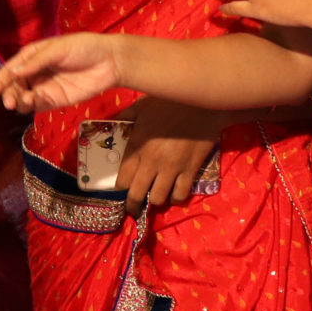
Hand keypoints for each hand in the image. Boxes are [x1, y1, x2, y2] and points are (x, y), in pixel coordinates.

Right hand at [0, 33, 121, 113]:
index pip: (11, 69)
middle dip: (7, 93)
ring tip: (17, 102)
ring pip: (23, 96)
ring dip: (17, 100)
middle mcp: (35, 72)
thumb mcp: (58, 49)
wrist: (110, 62)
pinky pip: (37, 105)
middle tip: (6, 102)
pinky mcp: (55, 100)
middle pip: (14, 85)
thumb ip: (36, 62)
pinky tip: (30, 103)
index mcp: (33, 56)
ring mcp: (45, 87)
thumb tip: (14, 73)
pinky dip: (30, 106)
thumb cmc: (84, 48)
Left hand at [119, 96, 222, 215]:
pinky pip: (180, 194)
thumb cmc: (169, 102)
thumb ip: (124, 117)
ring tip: (155, 197)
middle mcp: (152, 161)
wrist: (203, 102)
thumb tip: (108, 124)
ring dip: (155, 200)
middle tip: (133, 208)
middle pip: (136, 195)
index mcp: (137, 146)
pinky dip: (176, 197)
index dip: (119, 189)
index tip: (121, 190)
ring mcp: (172, 168)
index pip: (121, 179)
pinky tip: (174, 192)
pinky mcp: (190, 170)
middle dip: (132, 205)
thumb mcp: (141, 106)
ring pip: (158, 199)